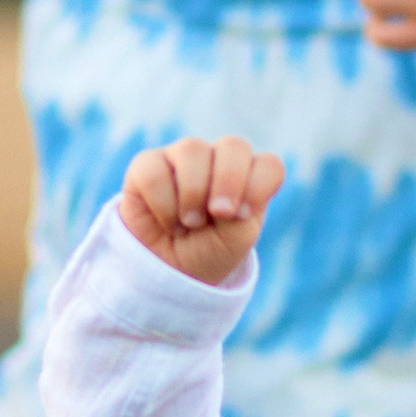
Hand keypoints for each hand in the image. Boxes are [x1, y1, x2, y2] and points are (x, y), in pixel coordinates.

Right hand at [120, 135, 284, 285]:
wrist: (170, 269)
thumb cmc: (210, 250)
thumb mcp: (235, 239)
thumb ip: (238, 213)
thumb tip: (215, 195)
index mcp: (249, 175)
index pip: (268, 165)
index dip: (259, 187)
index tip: (243, 216)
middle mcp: (218, 158)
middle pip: (234, 146)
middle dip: (229, 181)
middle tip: (219, 213)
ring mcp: (182, 157)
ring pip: (192, 150)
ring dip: (193, 193)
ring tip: (190, 224)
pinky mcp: (147, 165)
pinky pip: (155, 171)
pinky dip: (163, 204)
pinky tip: (167, 221)